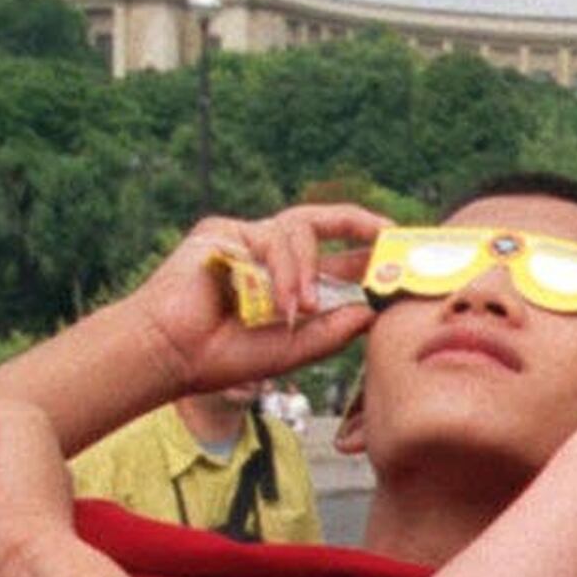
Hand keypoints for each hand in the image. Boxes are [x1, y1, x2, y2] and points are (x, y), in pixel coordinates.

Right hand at [124, 204, 392, 398]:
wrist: (174, 355)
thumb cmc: (227, 356)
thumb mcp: (296, 347)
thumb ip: (335, 329)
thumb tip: (375, 311)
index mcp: (288, 280)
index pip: (335, 256)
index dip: (368, 251)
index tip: (403, 251)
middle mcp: (268, 254)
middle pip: (320, 220)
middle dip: (357, 222)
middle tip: (388, 232)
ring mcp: (244, 239)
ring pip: (297, 231)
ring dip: (305, 271)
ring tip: (301, 309)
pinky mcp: (221, 232)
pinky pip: (269, 238)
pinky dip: (281, 271)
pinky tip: (279, 302)